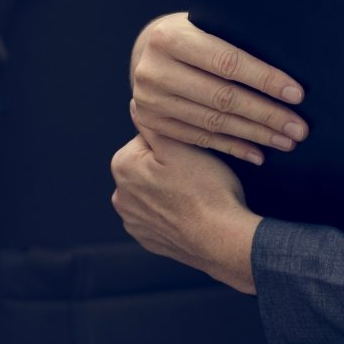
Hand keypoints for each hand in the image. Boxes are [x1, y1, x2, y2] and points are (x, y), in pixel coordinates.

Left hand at [110, 123, 259, 293]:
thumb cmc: (206, 190)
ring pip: (155, 191)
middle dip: (170, 166)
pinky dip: (173, 213)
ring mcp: (134, 221)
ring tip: (197, 195)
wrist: (223, 240)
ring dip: (171, 190)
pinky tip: (192, 213)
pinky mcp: (149, 239)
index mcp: (122, 166)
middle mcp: (120, 195)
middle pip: (149, 166)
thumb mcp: (180, 145)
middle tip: (198, 175)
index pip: (147, 139)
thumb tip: (136, 103)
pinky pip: (160, 216)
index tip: (192, 154)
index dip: (174, 142)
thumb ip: (152, 122)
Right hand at [130, 12, 307, 163]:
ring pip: (213, 122)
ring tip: (286, 140)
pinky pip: (200, 139)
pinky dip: (232, 147)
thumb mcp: (206, 26)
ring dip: (255, 135)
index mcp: (168, 37)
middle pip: (222, 97)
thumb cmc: (192, 35)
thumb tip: (288, 68)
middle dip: (266, 114)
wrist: (150, 52)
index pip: (227, 62)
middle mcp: (153, 70)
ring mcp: (149, 100)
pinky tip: (258, 153)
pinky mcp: (152, 123)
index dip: (265, 80)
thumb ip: (234, 42)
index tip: (297, 95)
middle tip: (298, 128)